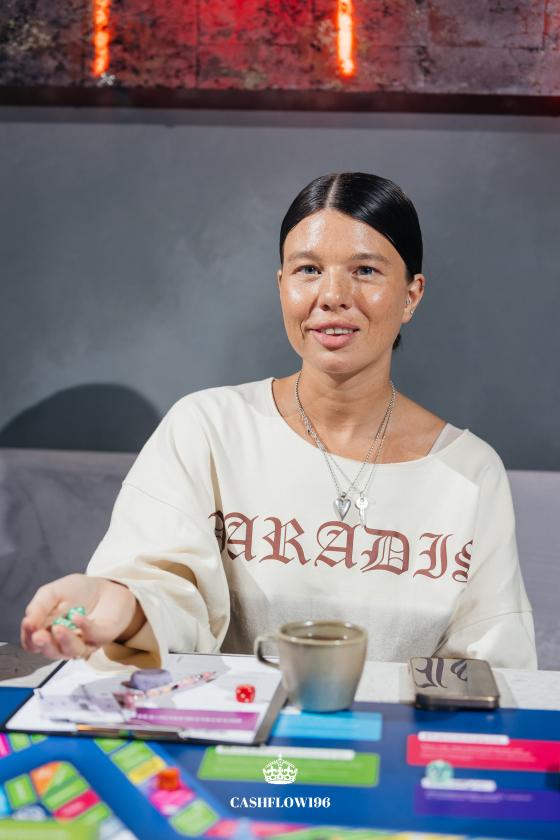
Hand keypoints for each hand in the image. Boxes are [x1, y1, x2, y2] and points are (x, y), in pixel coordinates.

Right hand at [20, 574, 143, 660]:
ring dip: (64, 640)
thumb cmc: (77, 592)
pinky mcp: (102, 637)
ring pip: (72, 651)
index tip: (29, 626)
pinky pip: (93, 637)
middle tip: (40, 636)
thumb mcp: (52, 592)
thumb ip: (39, 606)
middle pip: (51, 652)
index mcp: (48, 632)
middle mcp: (64, 642)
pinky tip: (77, 617)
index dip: (29, 638)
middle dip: (45, 645)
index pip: (34, 644)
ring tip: (58, 628)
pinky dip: (84, 627)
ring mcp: (84, 642)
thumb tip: (28, 623)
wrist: (106, 586)